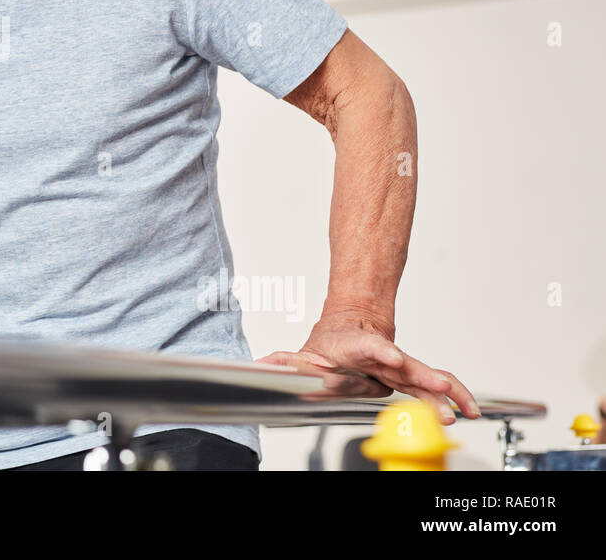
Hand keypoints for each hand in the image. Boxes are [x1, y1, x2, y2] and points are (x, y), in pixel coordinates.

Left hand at [256, 310, 480, 423]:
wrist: (354, 323)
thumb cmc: (332, 344)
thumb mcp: (305, 352)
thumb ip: (286, 362)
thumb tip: (263, 363)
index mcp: (356, 347)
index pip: (368, 347)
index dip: (379, 351)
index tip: (390, 357)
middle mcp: (383, 356)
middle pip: (406, 365)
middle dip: (424, 378)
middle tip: (439, 389)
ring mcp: (399, 367)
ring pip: (426, 376)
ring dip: (445, 392)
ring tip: (463, 410)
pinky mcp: (410, 378)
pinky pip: (435, 388)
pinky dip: (453, 398)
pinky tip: (469, 410)